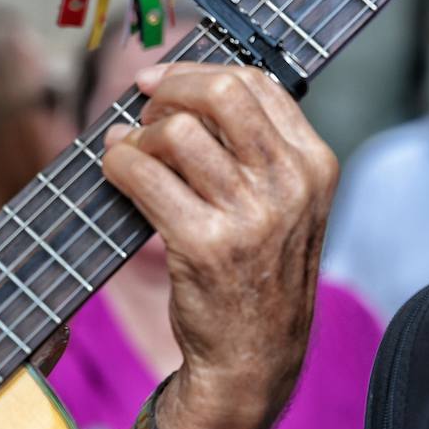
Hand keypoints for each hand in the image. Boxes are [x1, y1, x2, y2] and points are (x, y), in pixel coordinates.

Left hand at [101, 63, 336, 428]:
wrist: (253, 356)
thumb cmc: (257, 271)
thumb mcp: (283, 203)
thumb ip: (252, 146)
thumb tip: (179, 85)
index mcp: (314, 164)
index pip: (255, 82)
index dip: (195, 72)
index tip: (159, 81)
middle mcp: (289, 184)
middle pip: (219, 94)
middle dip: (167, 91)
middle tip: (142, 113)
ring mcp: (249, 216)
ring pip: (175, 131)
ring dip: (137, 135)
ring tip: (129, 153)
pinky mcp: (203, 244)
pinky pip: (142, 173)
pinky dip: (117, 163)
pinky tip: (114, 171)